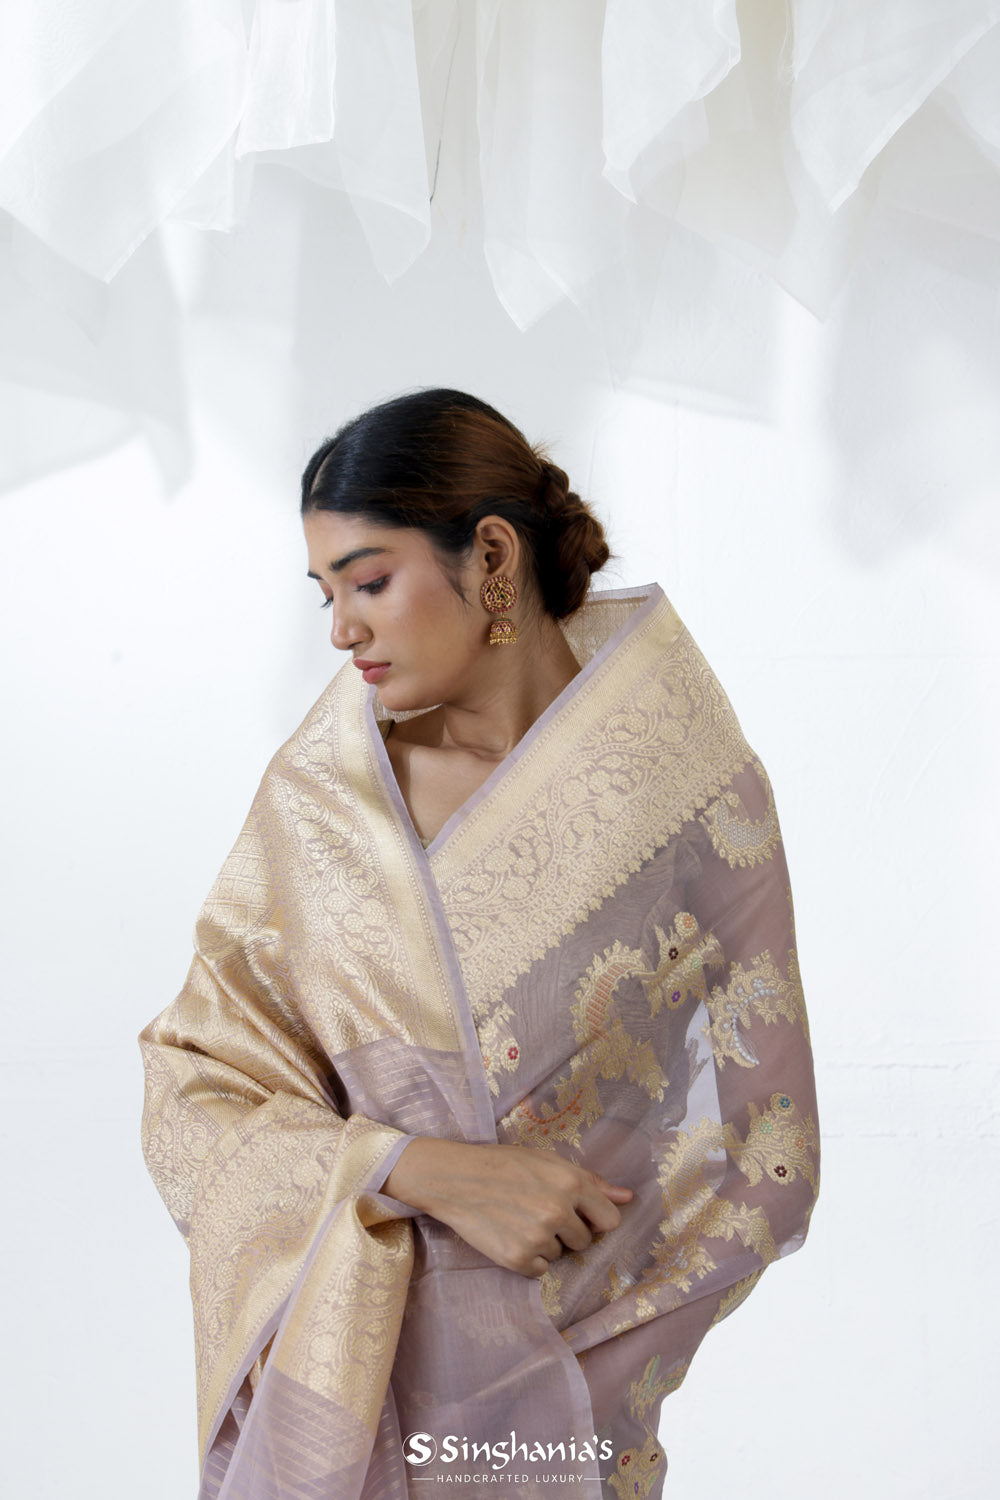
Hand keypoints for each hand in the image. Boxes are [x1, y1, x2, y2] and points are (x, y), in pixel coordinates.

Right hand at [382, 1137, 632, 1277]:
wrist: (454, 1178)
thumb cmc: (503, 1164)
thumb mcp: (548, 1161)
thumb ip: (591, 1181)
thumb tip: (628, 1197)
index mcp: (571, 1183)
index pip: (610, 1220)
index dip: (594, 1218)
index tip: (578, 1214)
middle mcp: (558, 1211)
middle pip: (585, 1241)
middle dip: (568, 1231)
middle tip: (538, 1213)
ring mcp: (538, 1238)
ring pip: (560, 1254)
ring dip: (545, 1243)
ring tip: (518, 1220)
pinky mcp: (518, 1259)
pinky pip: (539, 1269)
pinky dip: (527, 1258)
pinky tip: (509, 1235)